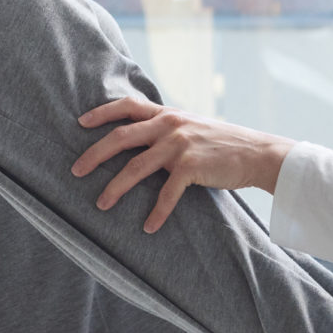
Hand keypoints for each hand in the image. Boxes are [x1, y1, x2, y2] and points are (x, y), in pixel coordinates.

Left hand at [72, 97, 291, 231]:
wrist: (256, 152)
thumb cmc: (222, 142)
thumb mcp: (192, 124)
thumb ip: (167, 127)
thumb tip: (142, 135)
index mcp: (167, 113)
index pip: (127, 106)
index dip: (101, 113)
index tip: (80, 123)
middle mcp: (169, 125)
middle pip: (121, 138)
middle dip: (94, 155)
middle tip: (75, 171)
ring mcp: (179, 145)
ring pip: (136, 167)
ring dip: (116, 188)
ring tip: (101, 204)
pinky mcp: (192, 166)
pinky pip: (167, 193)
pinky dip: (156, 212)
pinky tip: (148, 227)